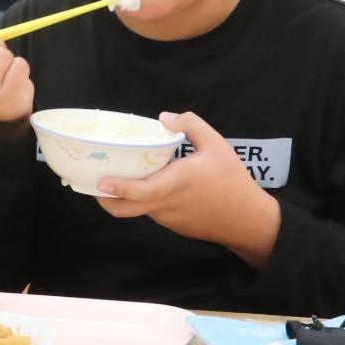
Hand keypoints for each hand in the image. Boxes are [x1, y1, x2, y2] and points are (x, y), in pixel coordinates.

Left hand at [95, 111, 280, 264]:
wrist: (248, 220)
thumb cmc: (232, 180)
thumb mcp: (216, 144)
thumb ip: (190, 124)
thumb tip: (163, 118)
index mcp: (173, 183)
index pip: (137, 191)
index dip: (114, 188)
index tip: (98, 181)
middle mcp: (165, 204)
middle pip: (123, 209)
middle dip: (104, 199)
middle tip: (96, 181)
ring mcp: (168, 218)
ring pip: (138, 210)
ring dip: (127, 197)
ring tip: (126, 176)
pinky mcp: (174, 226)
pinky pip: (154, 212)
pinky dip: (146, 201)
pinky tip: (155, 185)